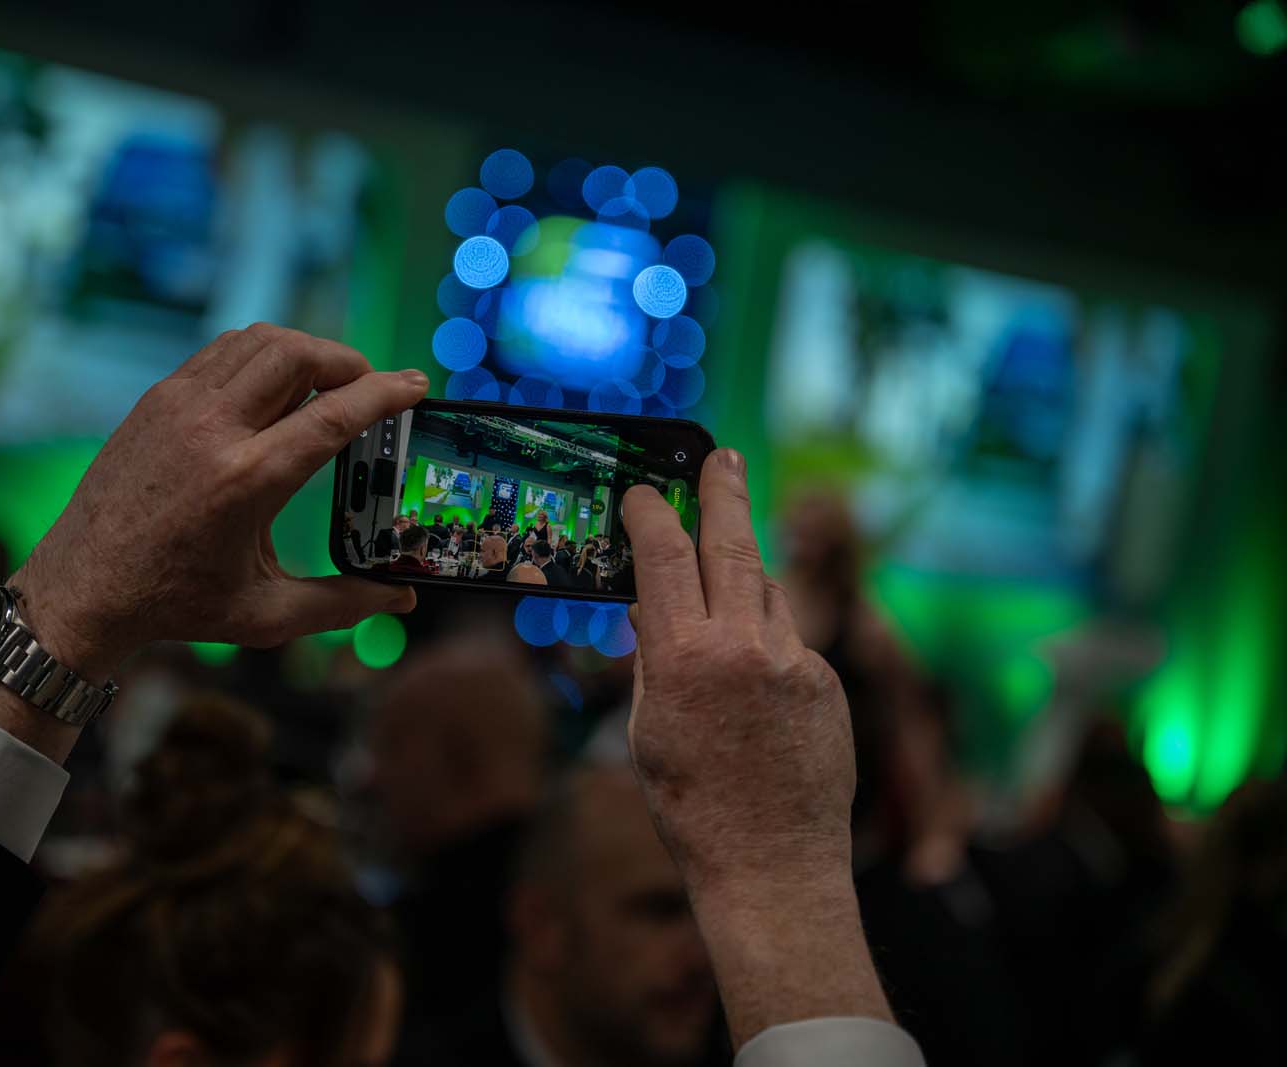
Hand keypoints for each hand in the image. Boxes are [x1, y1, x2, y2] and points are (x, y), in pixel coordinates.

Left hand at [9, 323, 426, 678]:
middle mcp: (211, 431)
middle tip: (369, 386)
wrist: (83, 588)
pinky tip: (274, 388)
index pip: (333, 414)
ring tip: (326, 383)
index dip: (384, 392)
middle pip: (296, 355)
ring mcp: (177, 406)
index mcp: (247, 481)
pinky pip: (221, 353)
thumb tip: (402, 598)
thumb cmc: (176, 604)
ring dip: (303, 351)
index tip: (416, 384)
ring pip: (257, 342)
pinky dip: (260, 357)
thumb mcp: (266, 614)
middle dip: (346, 360)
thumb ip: (343, 604)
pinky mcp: (155, 400)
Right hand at [622, 449, 891, 1039]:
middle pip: (732, 542)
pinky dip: (767, 638)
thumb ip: (651, 658)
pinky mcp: (825, 681)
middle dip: (723, 491)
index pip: (664, 555)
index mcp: (683, 658)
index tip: (641, 491)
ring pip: (766, 589)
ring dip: (744, 572)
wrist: (771, 865)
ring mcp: (793, 660)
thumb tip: (651, 607)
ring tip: (727, 575)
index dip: (650, 512)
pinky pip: (790, 637)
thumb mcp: (646, 728)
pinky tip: (753, 680)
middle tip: (722, 455)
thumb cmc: (690, 807)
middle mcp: (743, 646)